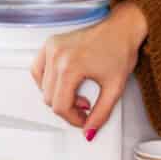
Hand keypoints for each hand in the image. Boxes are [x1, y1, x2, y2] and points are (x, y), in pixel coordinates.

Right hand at [31, 1, 147, 139]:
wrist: (122, 28)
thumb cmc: (120, 50)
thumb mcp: (114, 88)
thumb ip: (101, 114)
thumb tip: (89, 131)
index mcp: (70, 66)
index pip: (60, 106)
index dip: (73, 119)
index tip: (84, 120)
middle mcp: (57, 55)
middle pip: (49, 98)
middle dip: (68, 108)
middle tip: (85, 107)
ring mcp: (51, 47)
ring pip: (42, 86)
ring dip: (57, 96)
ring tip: (76, 93)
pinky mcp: (50, 43)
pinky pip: (37, 69)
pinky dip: (45, 81)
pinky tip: (61, 83)